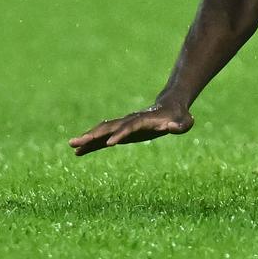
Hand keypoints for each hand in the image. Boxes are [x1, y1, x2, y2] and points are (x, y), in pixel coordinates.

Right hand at [68, 102, 193, 156]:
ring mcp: (124, 125)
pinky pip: (104, 139)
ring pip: (103, 131)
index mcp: (145, 119)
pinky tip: (79, 152)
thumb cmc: (179, 116)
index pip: (130, 127)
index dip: (121, 134)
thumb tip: (173, 127)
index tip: (111, 144)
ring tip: (72, 145)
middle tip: (78, 142)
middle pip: (110, 126)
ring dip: (88, 138)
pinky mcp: (121, 132)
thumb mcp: (185, 121)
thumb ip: (181, 125)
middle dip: (95, 134)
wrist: (170, 106)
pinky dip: (92, 144)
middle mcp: (131, 121)